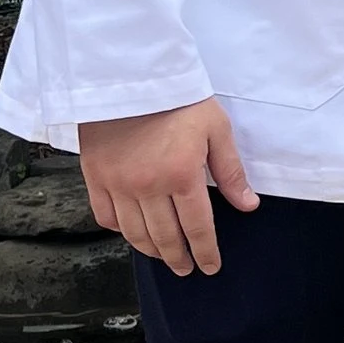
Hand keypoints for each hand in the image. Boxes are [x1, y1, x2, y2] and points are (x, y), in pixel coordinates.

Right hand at [77, 100, 258, 274]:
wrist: (128, 73)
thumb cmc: (178, 97)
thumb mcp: (215, 127)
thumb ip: (231, 171)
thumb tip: (248, 205)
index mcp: (181, 175)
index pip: (198, 228)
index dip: (206, 252)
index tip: (211, 267)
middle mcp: (148, 186)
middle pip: (166, 237)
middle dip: (180, 258)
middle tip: (187, 269)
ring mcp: (118, 183)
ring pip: (135, 233)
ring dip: (152, 251)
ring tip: (164, 257)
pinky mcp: (96, 175)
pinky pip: (106, 216)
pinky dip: (120, 230)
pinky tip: (132, 233)